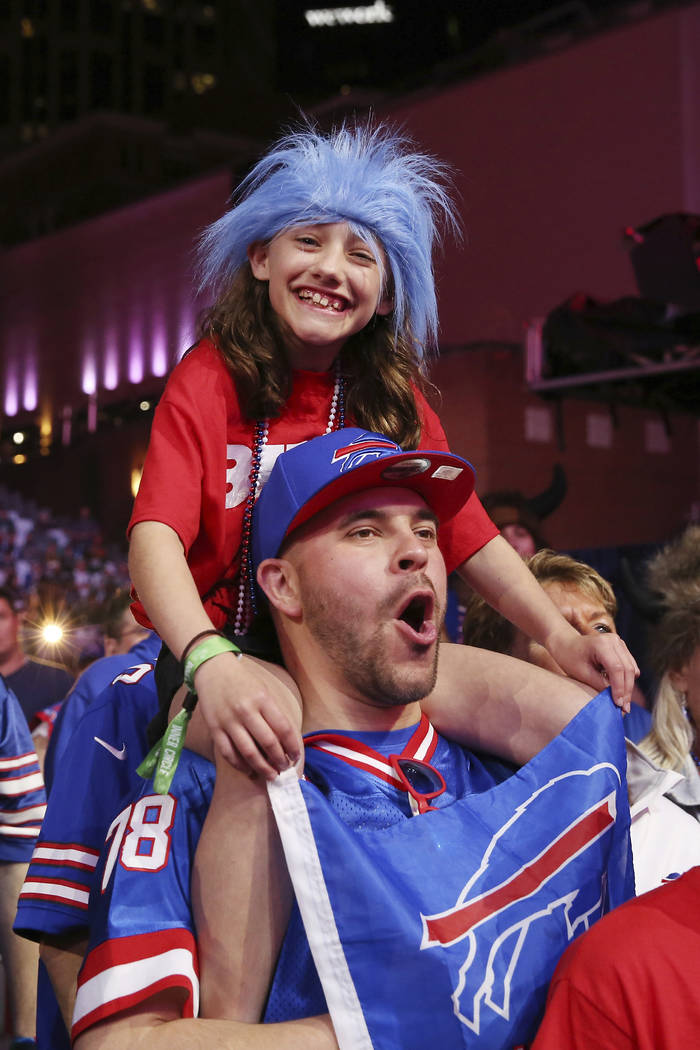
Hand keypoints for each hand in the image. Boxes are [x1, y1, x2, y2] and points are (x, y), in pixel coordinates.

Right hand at [193, 652, 302, 778]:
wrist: (213, 669)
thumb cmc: (243, 681)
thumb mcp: (264, 691)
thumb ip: (274, 713)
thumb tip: (286, 741)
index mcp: (262, 699)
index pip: (283, 728)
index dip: (292, 746)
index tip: (296, 756)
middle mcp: (246, 710)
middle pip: (268, 743)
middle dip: (280, 760)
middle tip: (284, 769)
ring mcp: (229, 721)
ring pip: (249, 752)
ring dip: (262, 768)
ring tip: (271, 775)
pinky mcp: (215, 729)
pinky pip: (229, 753)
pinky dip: (241, 765)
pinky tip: (249, 770)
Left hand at [546, 630, 637, 711]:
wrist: (566, 643)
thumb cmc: (570, 658)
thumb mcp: (582, 674)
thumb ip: (600, 685)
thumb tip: (616, 699)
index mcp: (602, 644)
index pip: (617, 669)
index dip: (619, 688)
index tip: (618, 704)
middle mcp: (613, 641)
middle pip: (628, 669)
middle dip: (626, 691)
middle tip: (624, 709)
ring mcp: (619, 642)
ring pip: (632, 668)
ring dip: (628, 687)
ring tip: (623, 703)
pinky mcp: (621, 648)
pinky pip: (630, 665)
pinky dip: (627, 679)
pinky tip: (620, 691)